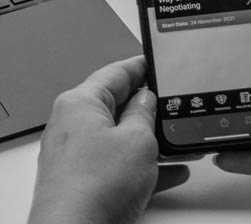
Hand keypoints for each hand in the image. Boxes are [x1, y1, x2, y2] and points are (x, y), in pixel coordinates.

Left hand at [28, 56, 189, 223]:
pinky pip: (117, 165)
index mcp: (79, 102)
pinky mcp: (82, 179)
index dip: (140, 66)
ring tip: (179, 142)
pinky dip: (142, 167)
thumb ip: (145, 113)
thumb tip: (146, 100)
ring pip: (119, 139)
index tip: (156, 62)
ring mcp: (75, 153)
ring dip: (151, 142)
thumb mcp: (137, 141)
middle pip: (116, 106)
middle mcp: (71, 124)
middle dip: (148, 109)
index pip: (114, 72)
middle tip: (174, 106)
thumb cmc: (93, 187)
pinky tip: (170, 173)